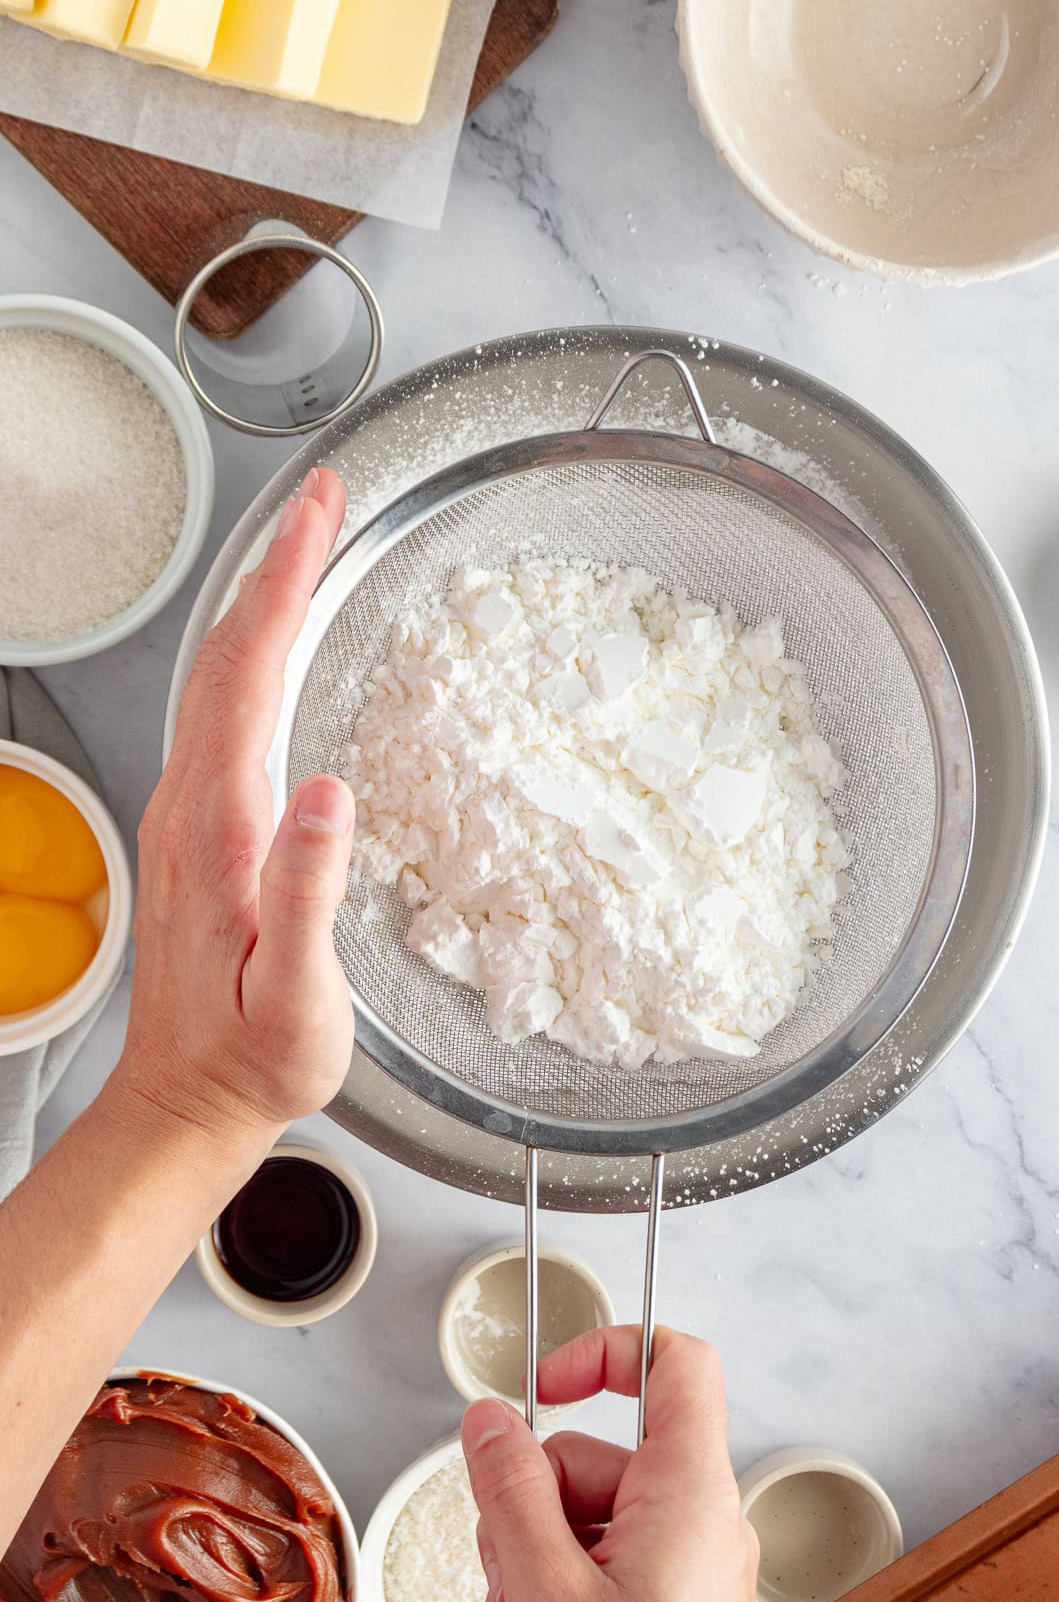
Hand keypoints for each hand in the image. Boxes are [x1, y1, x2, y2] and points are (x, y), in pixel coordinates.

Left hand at [118, 467, 355, 1139]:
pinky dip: (252, 654)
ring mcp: (190, 814)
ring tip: (307, 544)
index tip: (318, 515)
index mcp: (221, 829)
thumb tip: (329, 792)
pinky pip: (222, 713)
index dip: (284, 586)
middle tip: (323, 498)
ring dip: (261, 600)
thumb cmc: (250, 1060)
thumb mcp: (294, 998)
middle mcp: (193, 807)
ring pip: (218, 679)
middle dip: (274, 565)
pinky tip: (275, 645)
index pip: (248, 677)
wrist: (186, 1103)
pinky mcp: (201, 830)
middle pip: (226, 657)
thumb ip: (306, 894)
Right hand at [462, 1326, 757, 1601]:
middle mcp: (697, 1525)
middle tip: (515, 1589)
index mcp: (692, 1494)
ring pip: (576, 1530)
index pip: (672, 1363)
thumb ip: (510, 1491)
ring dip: (529, 1583)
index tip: (541, 1384)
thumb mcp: (544, 1594)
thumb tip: (491, 1420)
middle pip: (592, 1461)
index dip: (604, 1351)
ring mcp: (681, 1576)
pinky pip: (590, 1582)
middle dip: (529, 1518)